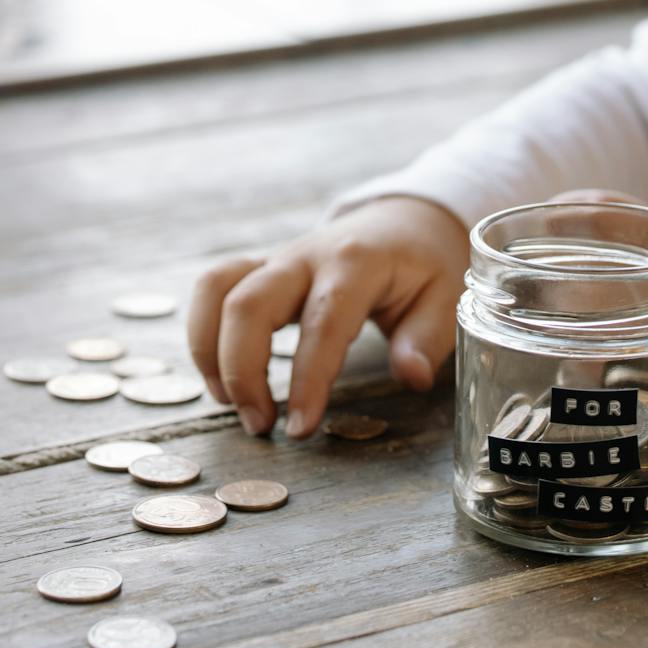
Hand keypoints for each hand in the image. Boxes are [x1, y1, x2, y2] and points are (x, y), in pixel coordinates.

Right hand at [188, 195, 470, 439]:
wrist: (403, 219)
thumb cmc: (423, 265)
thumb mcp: (444, 297)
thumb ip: (426, 338)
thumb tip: (410, 377)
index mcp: (356, 262)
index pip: (323, 320)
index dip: (308, 377)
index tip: (300, 428)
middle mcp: (307, 255)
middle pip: (249, 302)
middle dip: (242, 370)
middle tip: (260, 426)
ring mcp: (278, 258)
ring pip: (217, 288)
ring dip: (210, 350)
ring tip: (231, 404)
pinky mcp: (260, 268)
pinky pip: (214, 286)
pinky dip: (203, 331)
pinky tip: (221, 376)